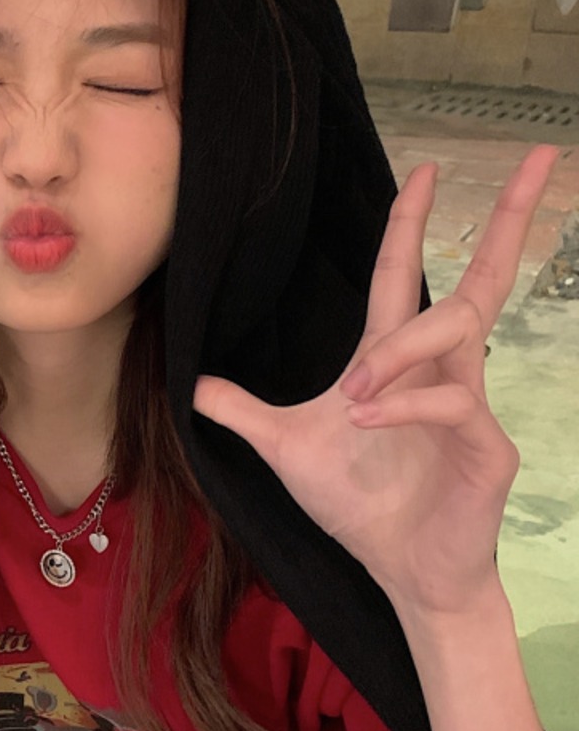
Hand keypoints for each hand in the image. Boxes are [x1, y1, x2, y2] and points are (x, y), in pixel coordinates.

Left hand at [193, 145, 560, 615]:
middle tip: (536, 159)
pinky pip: (455, 404)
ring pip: (459, 332)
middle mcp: (441, 372)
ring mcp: (469, 407)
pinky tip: (367, 418)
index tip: (424, 170)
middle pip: (480, 281)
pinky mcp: (486, 449)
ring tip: (352, 394)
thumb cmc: (360, 507)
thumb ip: (246, 414)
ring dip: (401, 349)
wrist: (401, 571)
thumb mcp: (287, 450)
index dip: (412, 225)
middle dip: (506, 220)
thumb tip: (195, 387)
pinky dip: (407, 406)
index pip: (404, 278)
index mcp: (396, 363)